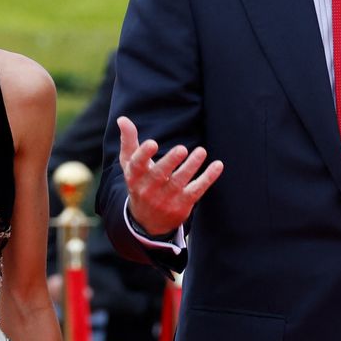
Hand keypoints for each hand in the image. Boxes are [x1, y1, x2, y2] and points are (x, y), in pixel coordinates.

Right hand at [117, 115, 222, 237]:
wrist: (147, 221)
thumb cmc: (139, 184)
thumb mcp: (130, 165)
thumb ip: (129, 141)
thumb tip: (123, 119)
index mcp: (135, 177)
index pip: (137, 165)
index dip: (144, 154)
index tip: (152, 143)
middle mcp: (149, 189)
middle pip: (159, 175)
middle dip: (170, 162)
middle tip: (182, 148)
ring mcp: (166, 199)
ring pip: (179, 182)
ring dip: (191, 166)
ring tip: (201, 151)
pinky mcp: (182, 205)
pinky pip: (196, 190)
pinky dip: (208, 178)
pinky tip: (217, 165)